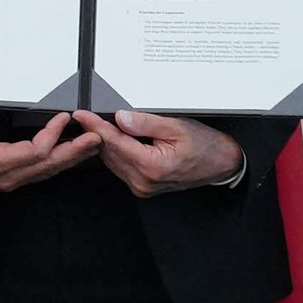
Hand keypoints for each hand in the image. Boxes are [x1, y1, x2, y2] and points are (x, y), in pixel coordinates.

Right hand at [0, 100, 99, 192]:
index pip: (35, 151)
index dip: (52, 135)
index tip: (64, 118)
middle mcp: (6, 175)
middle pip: (49, 165)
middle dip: (75, 151)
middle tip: (96, 137)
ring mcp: (9, 178)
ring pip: (48, 170)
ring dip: (72, 158)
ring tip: (92, 145)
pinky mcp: (11, 175)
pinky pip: (41, 171)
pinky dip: (59, 161)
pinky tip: (71, 153)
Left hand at [70, 110, 241, 196]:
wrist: (221, 164)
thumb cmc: (204, 145)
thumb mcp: (177, 126)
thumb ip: (145, 123)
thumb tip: (120, 118)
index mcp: (151, 166)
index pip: (114, 142)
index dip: (95, 127)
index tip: (81, 115)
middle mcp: (143, 181)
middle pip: (109, 153)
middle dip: (96, 133)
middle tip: (87, 116)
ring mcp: (143, 187)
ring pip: (113, 161)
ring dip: (105, 143)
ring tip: (98, 124)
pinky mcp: (143, 187)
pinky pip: (121, 167)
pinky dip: (116, 152)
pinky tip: (115, 139)